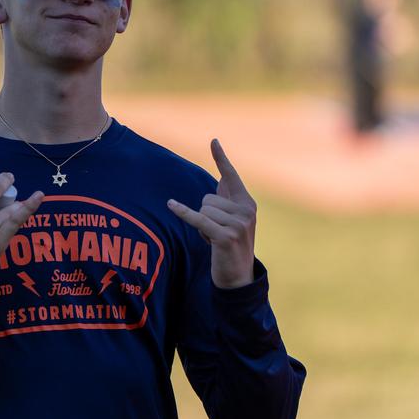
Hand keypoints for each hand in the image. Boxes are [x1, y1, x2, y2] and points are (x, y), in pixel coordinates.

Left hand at [167, 138, 256, 288]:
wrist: (237, 278)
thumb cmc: (231, 245)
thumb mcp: (233, 220)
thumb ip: (229, 198)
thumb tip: (222, 176)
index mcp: (247, 204)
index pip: (231, 176)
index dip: (221, 158)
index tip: (213, 140)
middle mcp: (246, 211)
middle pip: (208, 198)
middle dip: (205, 215)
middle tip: (216, 233)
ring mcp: (238, 224)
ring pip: (203, 210)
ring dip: (202, 226)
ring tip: (214, 239)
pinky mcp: (225, 237)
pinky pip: (198, 219)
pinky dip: (183, 213)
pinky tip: (171, 205)